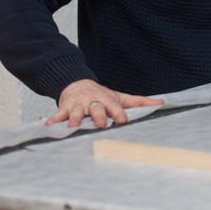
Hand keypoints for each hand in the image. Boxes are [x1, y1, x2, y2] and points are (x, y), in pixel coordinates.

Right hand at [46, 79, 164, 127]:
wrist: (79, 84)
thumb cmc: (103, 95)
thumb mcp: (121, 97)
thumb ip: (140, 102)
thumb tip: (162, 103)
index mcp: (108, 100)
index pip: (115, 106)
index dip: (119, 113)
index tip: (123, 121)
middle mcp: (94, 102)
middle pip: (97, 109)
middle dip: (99, 116)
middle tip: (101, 124)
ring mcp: (79, 104)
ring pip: (78, 111)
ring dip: (75, 118)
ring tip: (72, 126)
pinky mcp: (66, 107)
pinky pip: (59, 113)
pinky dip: (54, 118)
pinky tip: (48, 125)